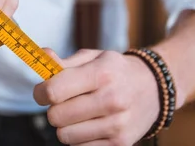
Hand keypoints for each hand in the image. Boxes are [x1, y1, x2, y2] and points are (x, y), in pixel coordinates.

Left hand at [33, 49, 159, 145]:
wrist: (154, 87)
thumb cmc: (116, 70)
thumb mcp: (93, 57)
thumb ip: (64, 62)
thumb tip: (41, 56)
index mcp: (102, 73)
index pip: (54, 91)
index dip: (40, 92)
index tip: (42, 91)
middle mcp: (111, 100)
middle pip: (56, 116)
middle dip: (54, 109)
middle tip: (65, 102)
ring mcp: (117, 125)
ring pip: (65, 136)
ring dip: (66, 126)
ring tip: (80, 113)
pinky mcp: (120, 144)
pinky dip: (80, 138)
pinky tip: (91, 124)